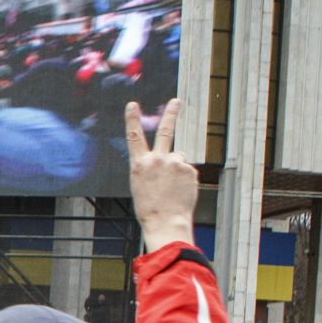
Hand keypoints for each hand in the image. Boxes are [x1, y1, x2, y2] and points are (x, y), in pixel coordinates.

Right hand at [125, 99, 195, 253]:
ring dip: (177, 169)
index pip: (134, 137)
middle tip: (175, 101)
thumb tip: (173, 157)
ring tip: (172, 187)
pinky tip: (179, 191)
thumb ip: (152, 167)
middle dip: (171, 114)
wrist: (165, 221)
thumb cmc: (150, 207)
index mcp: (139, 165)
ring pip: (178, 158)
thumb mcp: (141, 184)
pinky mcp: (189, 170)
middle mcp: (157, 160)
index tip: (132, 105)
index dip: (132, 119)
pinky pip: (187, 170)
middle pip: (166, 131)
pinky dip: (184, 179)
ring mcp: (175, 164)